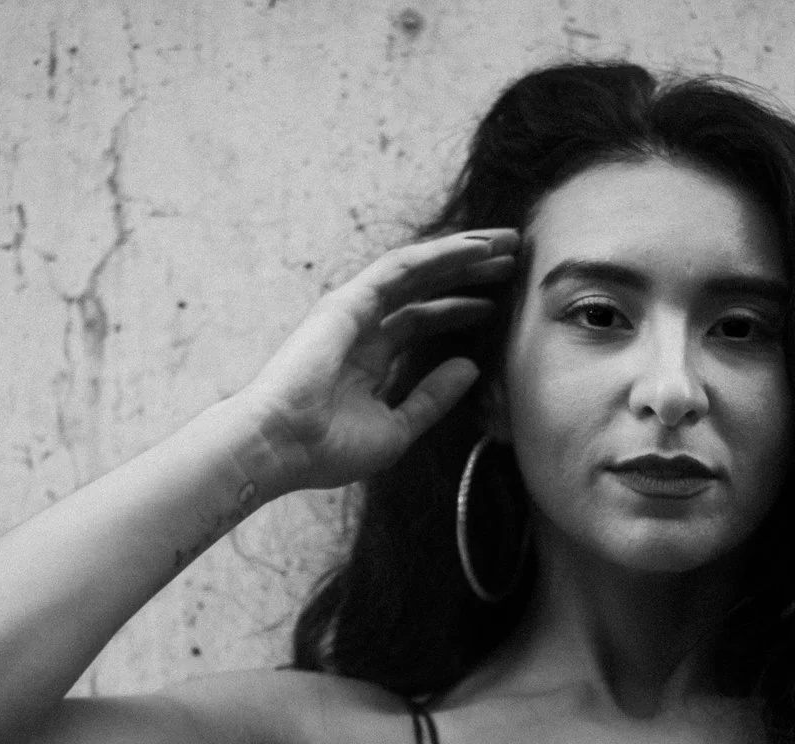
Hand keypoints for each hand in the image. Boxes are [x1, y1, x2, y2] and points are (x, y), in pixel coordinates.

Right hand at [231, 228, 519, 492]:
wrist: (282, 448)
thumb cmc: (328, 449)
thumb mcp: (398, 428)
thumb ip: (432, 397)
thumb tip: (470, 367)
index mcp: (371, 357)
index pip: (422, 321)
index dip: (460, 309)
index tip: (498, 304)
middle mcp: (363, 327)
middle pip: (426, 289)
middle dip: (468, 273)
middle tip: (512, 259)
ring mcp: (354, 311)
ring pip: (418, 270)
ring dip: (461, 253)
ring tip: (504, 243)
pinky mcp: (347, 301)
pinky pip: (401, 267)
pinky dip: (438, 254)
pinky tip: (473, 248)